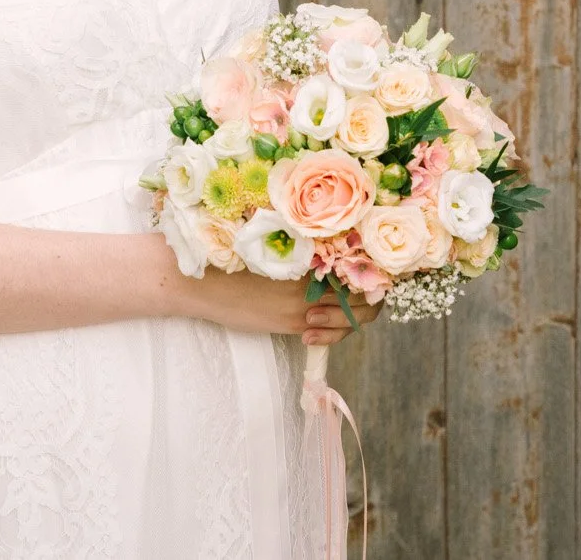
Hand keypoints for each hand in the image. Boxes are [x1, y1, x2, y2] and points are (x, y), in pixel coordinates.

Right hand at [166, 253, 382, 343]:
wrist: (203, 281)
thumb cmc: (234, 260)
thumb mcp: (276, 248)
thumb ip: (306, 254)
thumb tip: (333, 261)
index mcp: (314, 250)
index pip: (363, 262)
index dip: (376, 272)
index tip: (377, 274)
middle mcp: (316, 275)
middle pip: (366, 291)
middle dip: (372, 297)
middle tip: (367, 297)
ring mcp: (307, 301)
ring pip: (353, 314)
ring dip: (354, 316)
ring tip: (341, 313)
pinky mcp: (294, 322)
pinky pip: (332, 332)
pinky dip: (334, 331)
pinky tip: (316, 329)